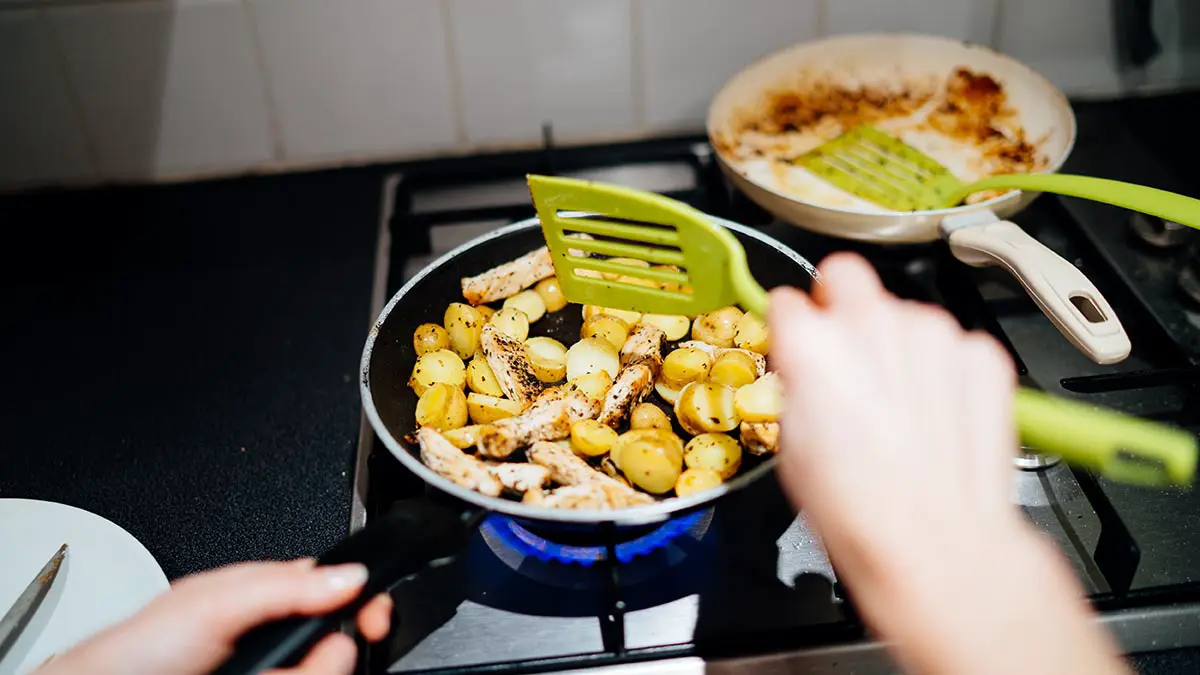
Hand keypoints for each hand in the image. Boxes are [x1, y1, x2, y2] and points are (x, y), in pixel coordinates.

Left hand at [35, 559, 392, 674]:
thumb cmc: (142, 649)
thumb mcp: (215, 602)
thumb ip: (284, 586)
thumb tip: (351, 576)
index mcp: (269, 594)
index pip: (338, 589)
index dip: (362, 601)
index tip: (375, 619)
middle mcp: (277, 635)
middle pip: (340, 640)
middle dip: (335, 649)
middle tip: (320, 656)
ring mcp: (274, 668)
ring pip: (327, 667)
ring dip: (316, 670)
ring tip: (270, 674)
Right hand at [768, 253, 1126, 674]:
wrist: (934, 540)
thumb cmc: (857, 507)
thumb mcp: (793, 442)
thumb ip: (800, 381)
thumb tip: (809, 368)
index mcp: (812, 343)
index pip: (791, 299)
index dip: (794, 325)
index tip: (800, 343)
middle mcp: (873, 322)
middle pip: (848, 276)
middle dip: (841, 303)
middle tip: (846, 351)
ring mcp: (934, 333)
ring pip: (906, 313)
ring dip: (899, 345)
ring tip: (900, 407)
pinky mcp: (980, 354)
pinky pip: (953, 345)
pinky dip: (944, 371)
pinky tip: (936, 416)